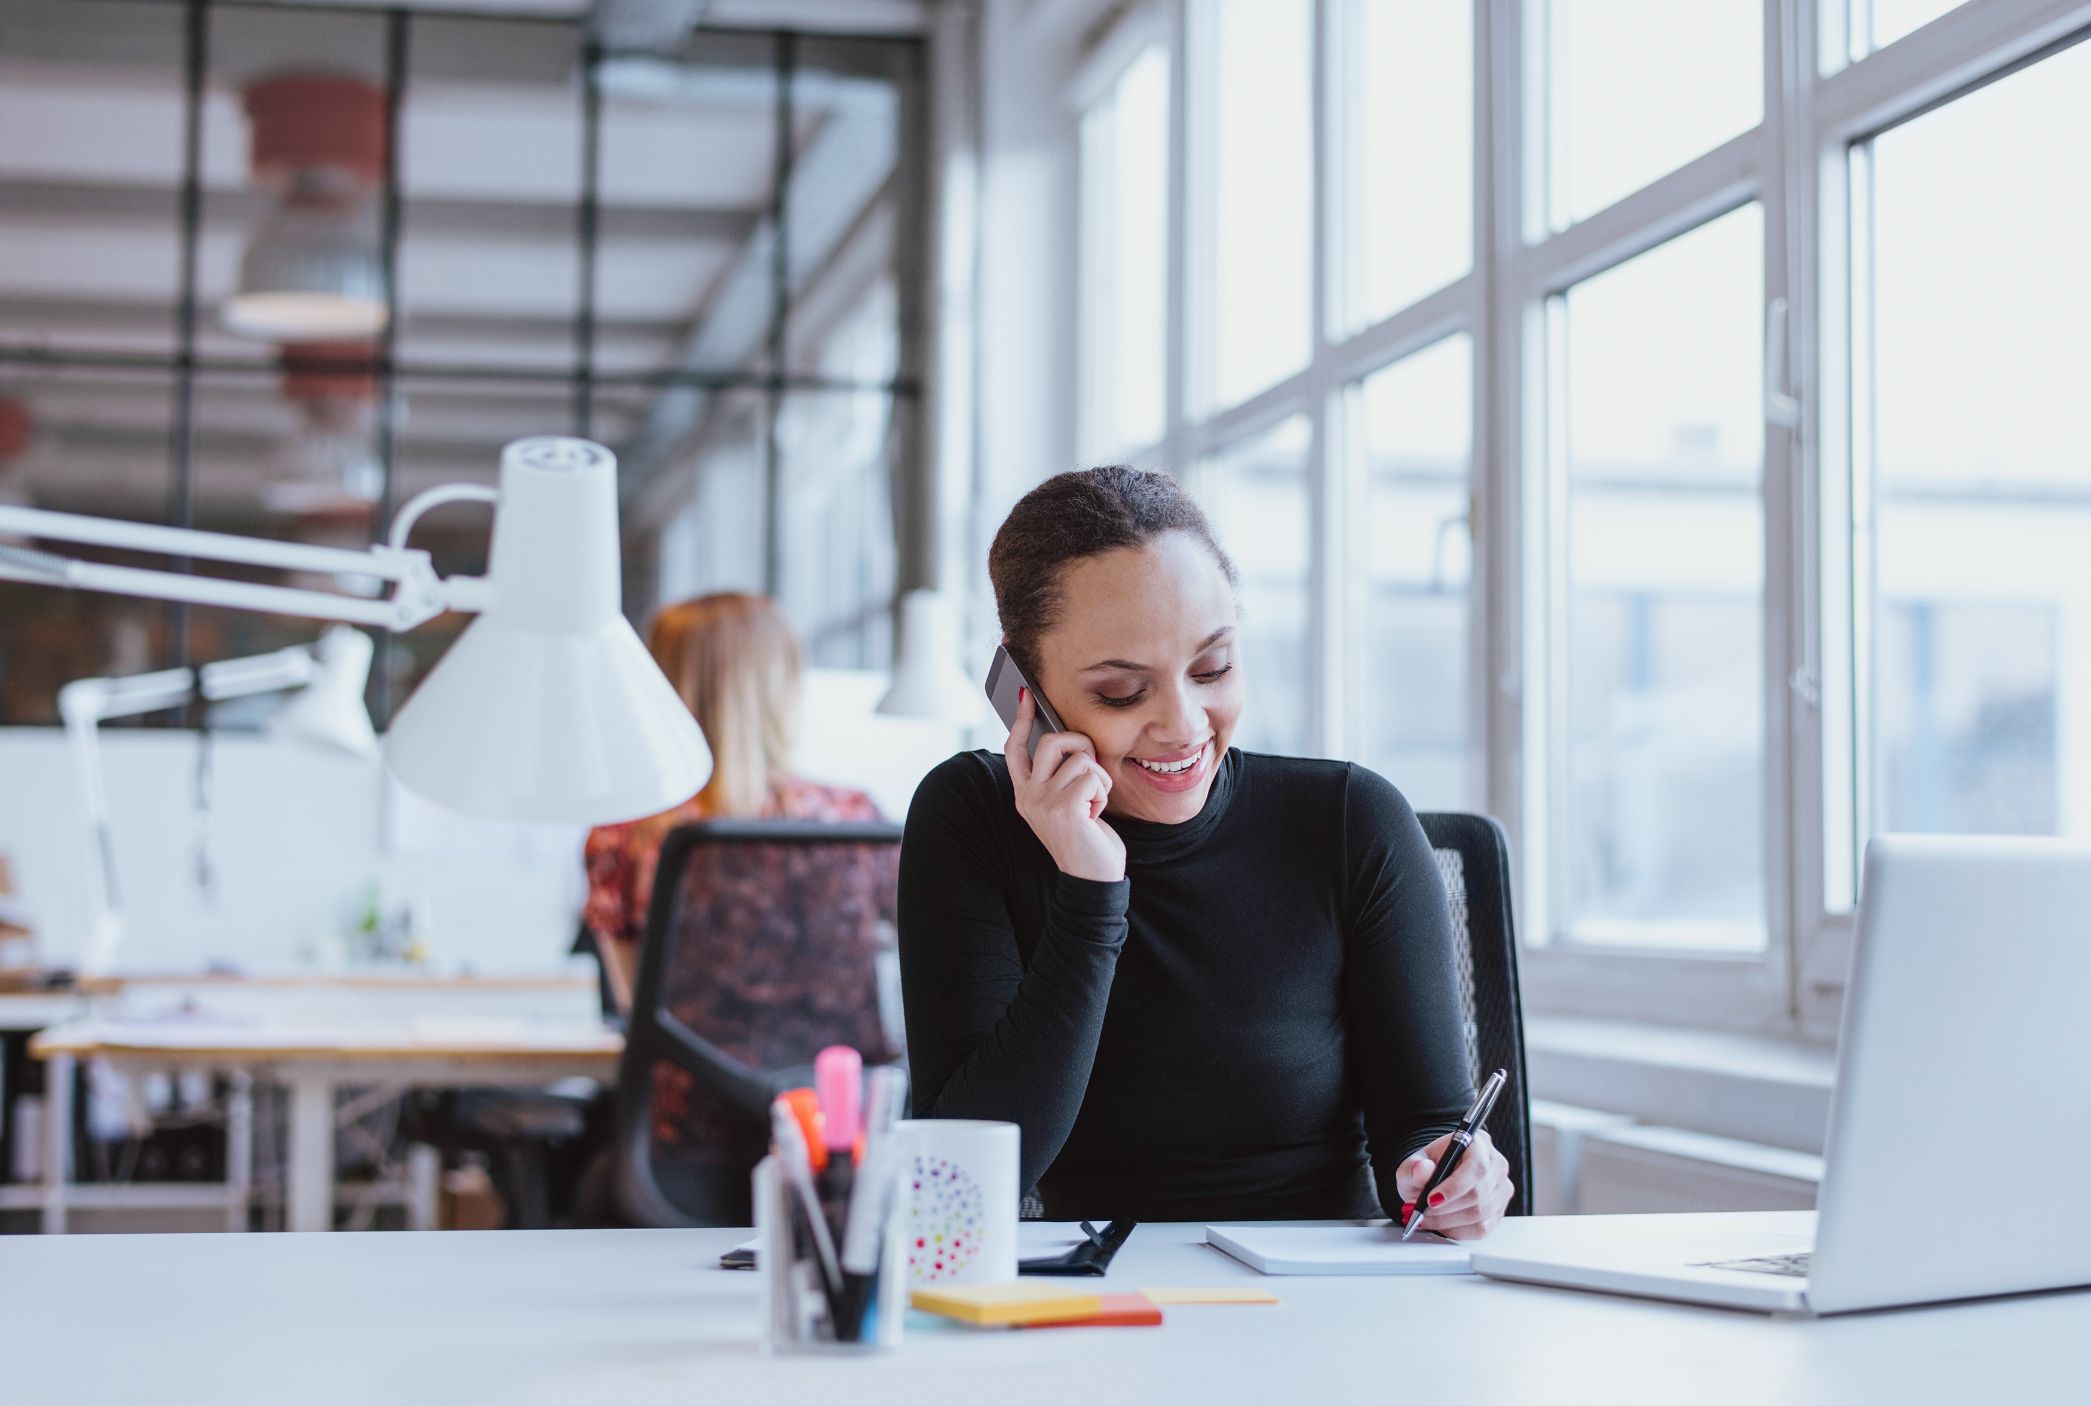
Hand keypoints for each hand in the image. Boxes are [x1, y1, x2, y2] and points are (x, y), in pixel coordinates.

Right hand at [1005, 686, 1125, 883]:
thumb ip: (1060, 776)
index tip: (1026, 695)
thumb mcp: (1067, 803)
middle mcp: (1028, 796)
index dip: (1020, 719)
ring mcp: (1043, 802)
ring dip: (1099, 779)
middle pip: (1052, 741)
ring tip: (1093, 804)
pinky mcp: (1063, 808)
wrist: (1092, 878)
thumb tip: (1068, 739)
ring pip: (1081, 758)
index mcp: (1025, 793)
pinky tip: (1096, 815)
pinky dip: (1103, 793)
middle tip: (1090, 771)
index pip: (1015, 748)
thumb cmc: (1086, 838)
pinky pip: (1093, 776)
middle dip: (1081, 745)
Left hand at [1394, 1128, 1512, 1240]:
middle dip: (1445, 1208)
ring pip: (1479, 1215)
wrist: (1434, 1177)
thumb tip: (1421, 1169)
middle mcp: (1496, 1165)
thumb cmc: (1428, 1167)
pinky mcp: (1499, 1211)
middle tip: (1420, 1211)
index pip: (1476, 1167)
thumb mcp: (1414, 1163)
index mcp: (1479, 1144)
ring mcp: (1501, 1189)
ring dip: (1448, 1221)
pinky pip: (1481, 1229)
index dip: (1454, 1186)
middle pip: (1478, 1194)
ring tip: (1425, 1218)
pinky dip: (1456, 1231)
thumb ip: (1415, 1167)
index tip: (1431, 1199)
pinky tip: (1440, 1224)